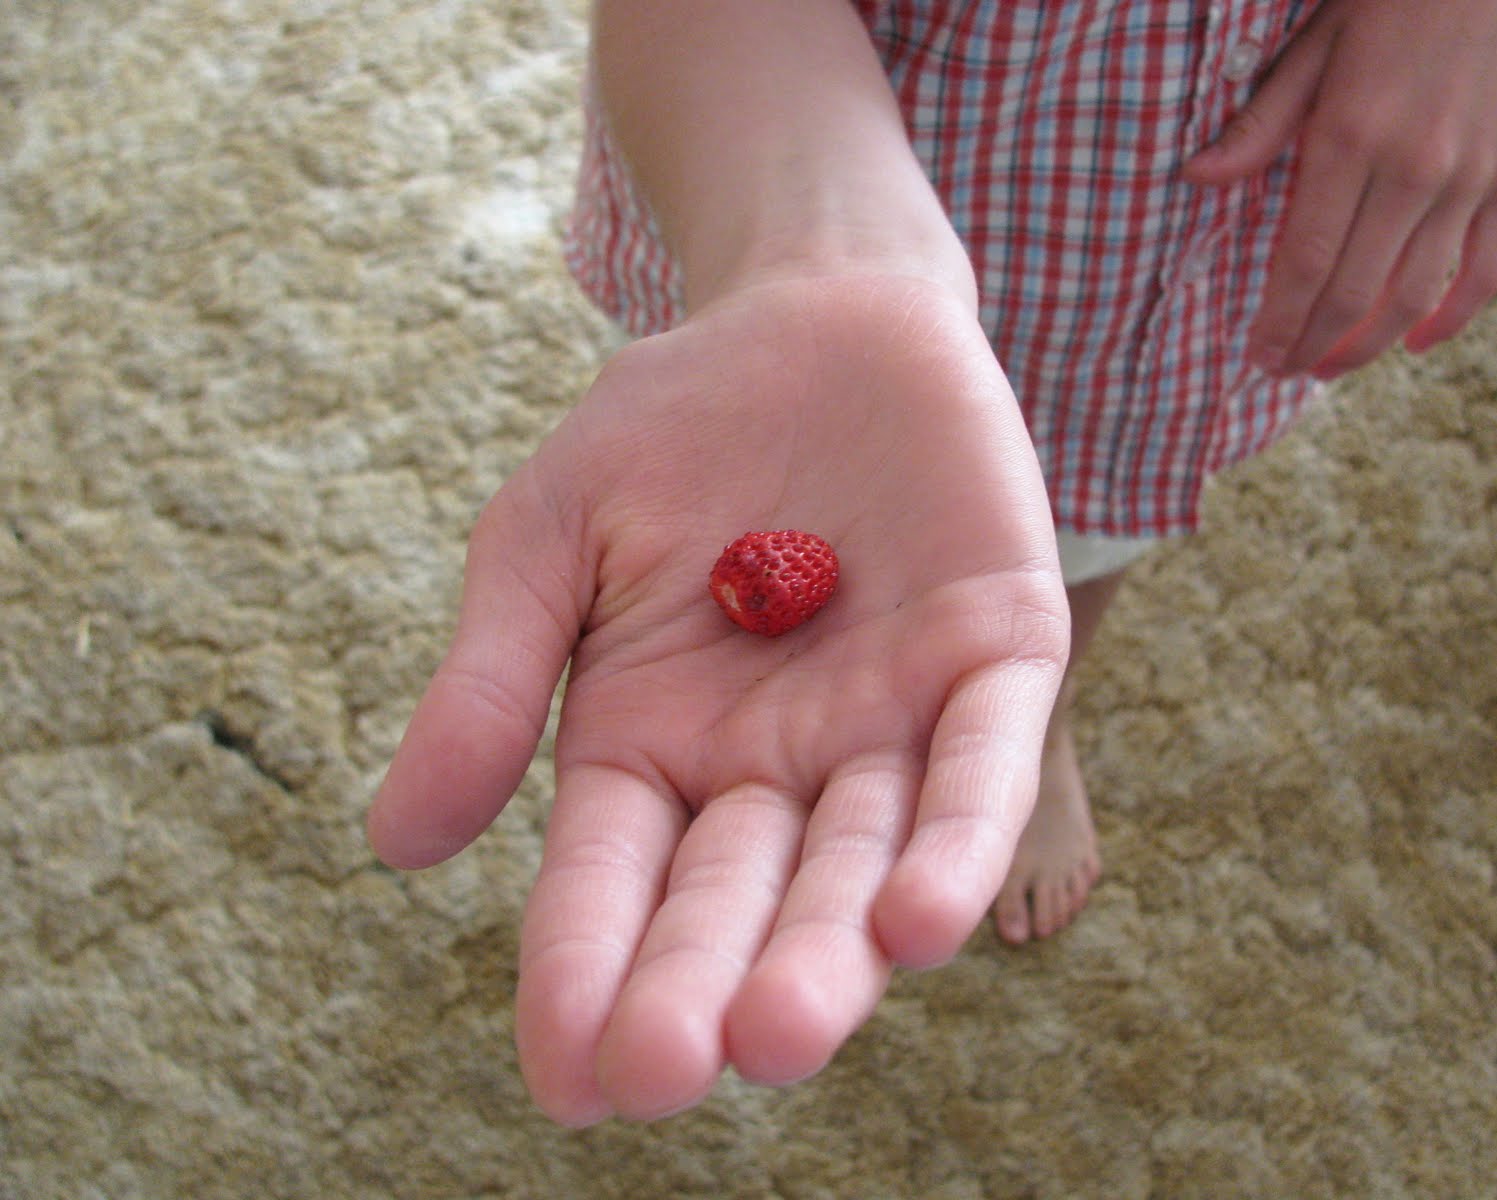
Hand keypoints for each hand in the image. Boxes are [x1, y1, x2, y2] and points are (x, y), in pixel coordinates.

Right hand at [366, 275, 1069, 1123]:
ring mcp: (890, 718)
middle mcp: (774, 765)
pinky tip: (923, 918)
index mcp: (653, 749)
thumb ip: (490, 681)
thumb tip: (398, 843)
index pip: (611, 883)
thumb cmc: (671, 431)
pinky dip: (954, 836)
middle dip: (705, 984)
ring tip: (785, 1031)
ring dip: (832, 947)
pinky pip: (981, 762)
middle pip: (740, 896)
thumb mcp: (546, 537)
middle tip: (670, 1067)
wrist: (815, 315)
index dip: (583, 973)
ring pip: (862, 858)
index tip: (565, 1079)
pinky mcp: (996, 657)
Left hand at [1184, 0, 1496, 378]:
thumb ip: (1260, 123)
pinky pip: (1487, 269)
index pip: (1304, 260)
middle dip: (1312, 344)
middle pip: (1353, 291)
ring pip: (1416, 293)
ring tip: (1332, 364)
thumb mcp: (1314, 44)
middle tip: (1284, 372)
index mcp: (1350, 138)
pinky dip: (1454, 317)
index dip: (1279, 321)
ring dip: (1370, 344)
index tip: (1258, 357)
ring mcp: (1472, 177)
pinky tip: (1417, 341)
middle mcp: (1414, 169)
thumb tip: (1196, 177)